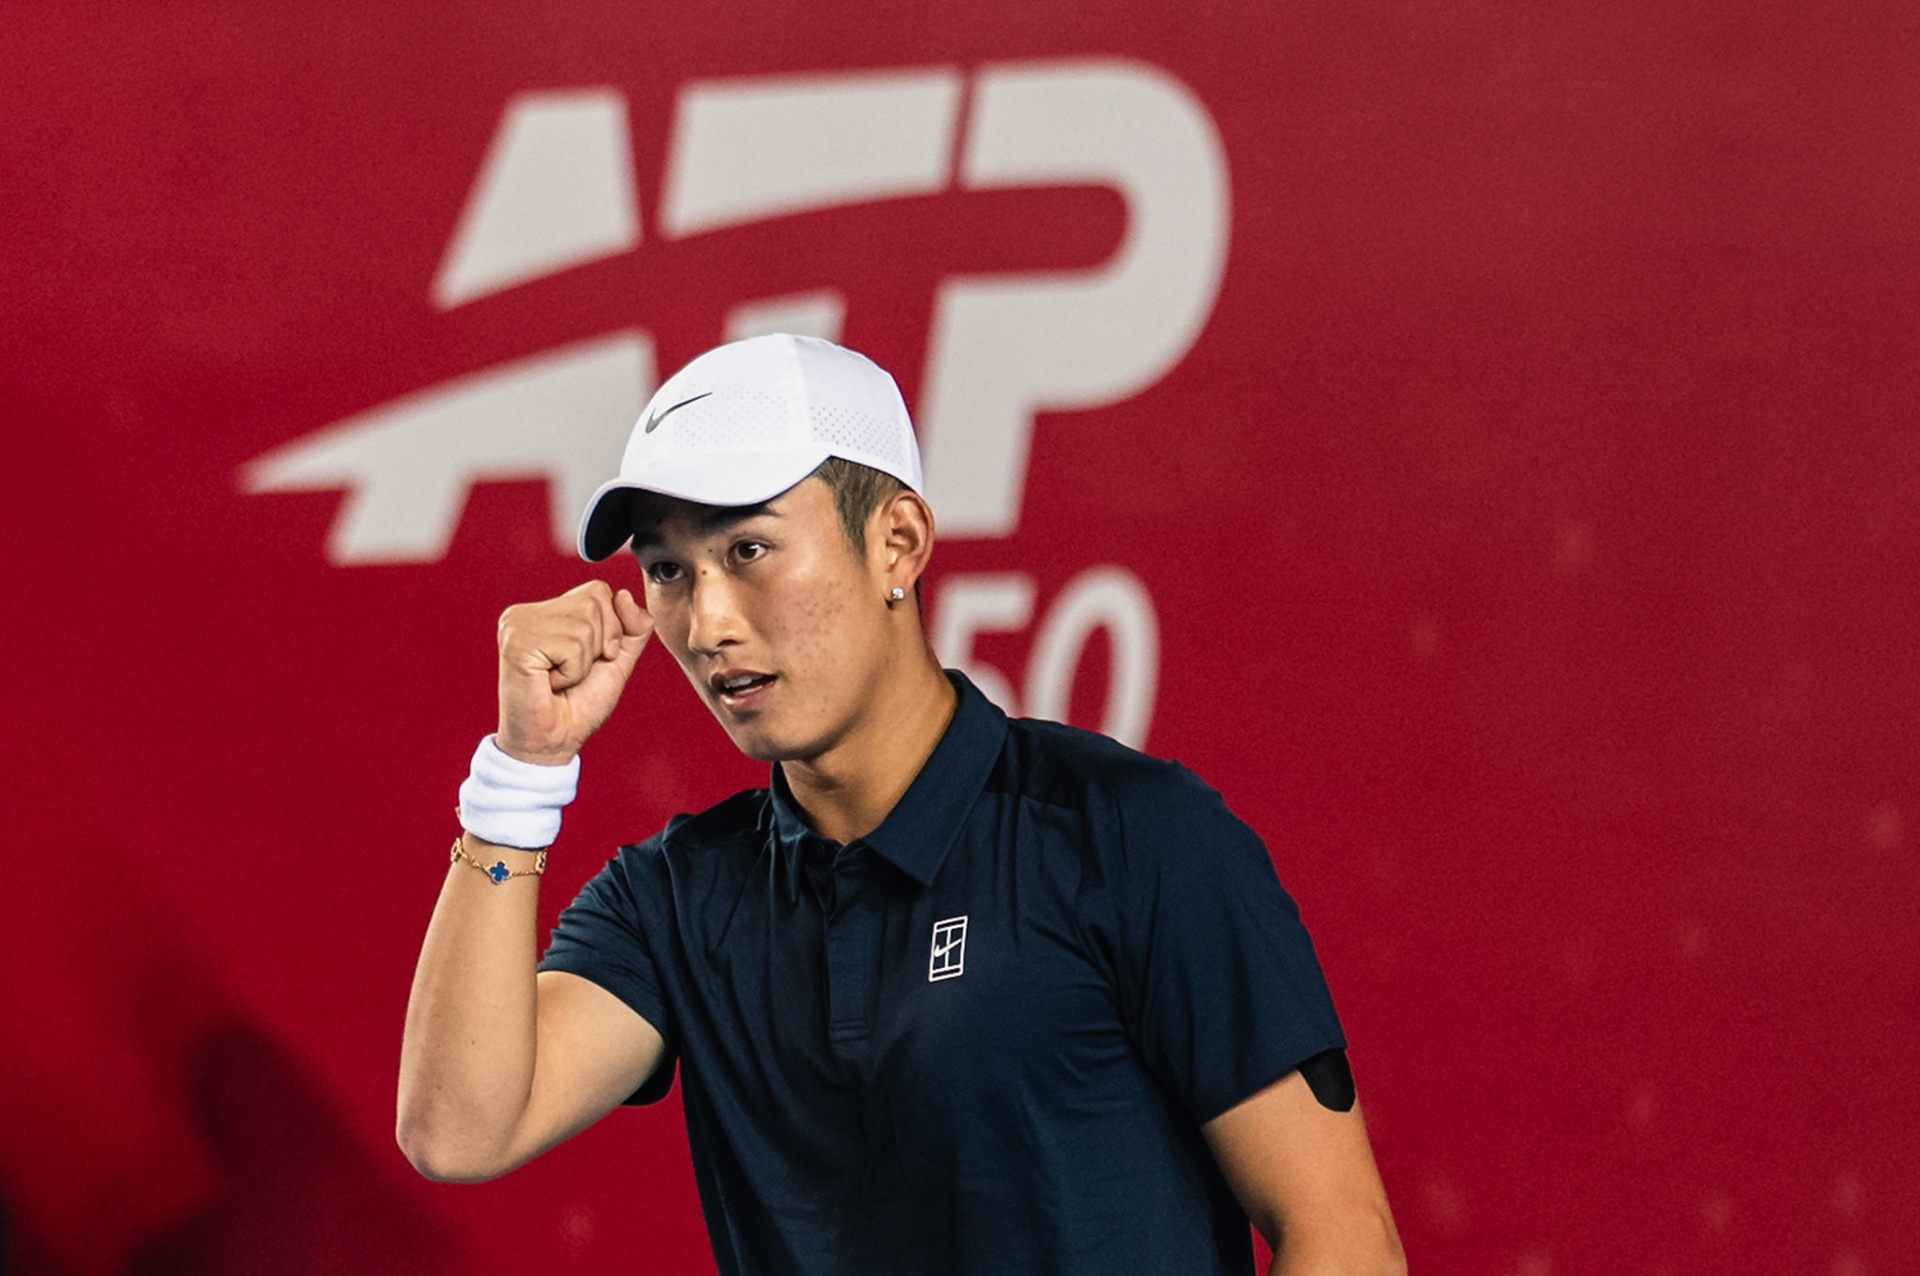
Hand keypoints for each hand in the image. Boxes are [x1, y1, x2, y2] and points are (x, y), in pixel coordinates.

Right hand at [494, 581, 652, 764]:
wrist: (553, 743)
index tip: (588, 660)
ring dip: (583, 662)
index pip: (598, 591)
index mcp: (546, 611)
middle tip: (572, 672)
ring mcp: (517, 624)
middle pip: (595, 601)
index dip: (610, 629)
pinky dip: (572, 671)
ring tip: (560, 678)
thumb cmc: (578, 705)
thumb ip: (632, 627)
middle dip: (600, 644)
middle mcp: (526, 612)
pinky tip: (550, 683)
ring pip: (586, 623)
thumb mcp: (617, 660)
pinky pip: (572, 644)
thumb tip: (624, 595)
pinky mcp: (516, 642)